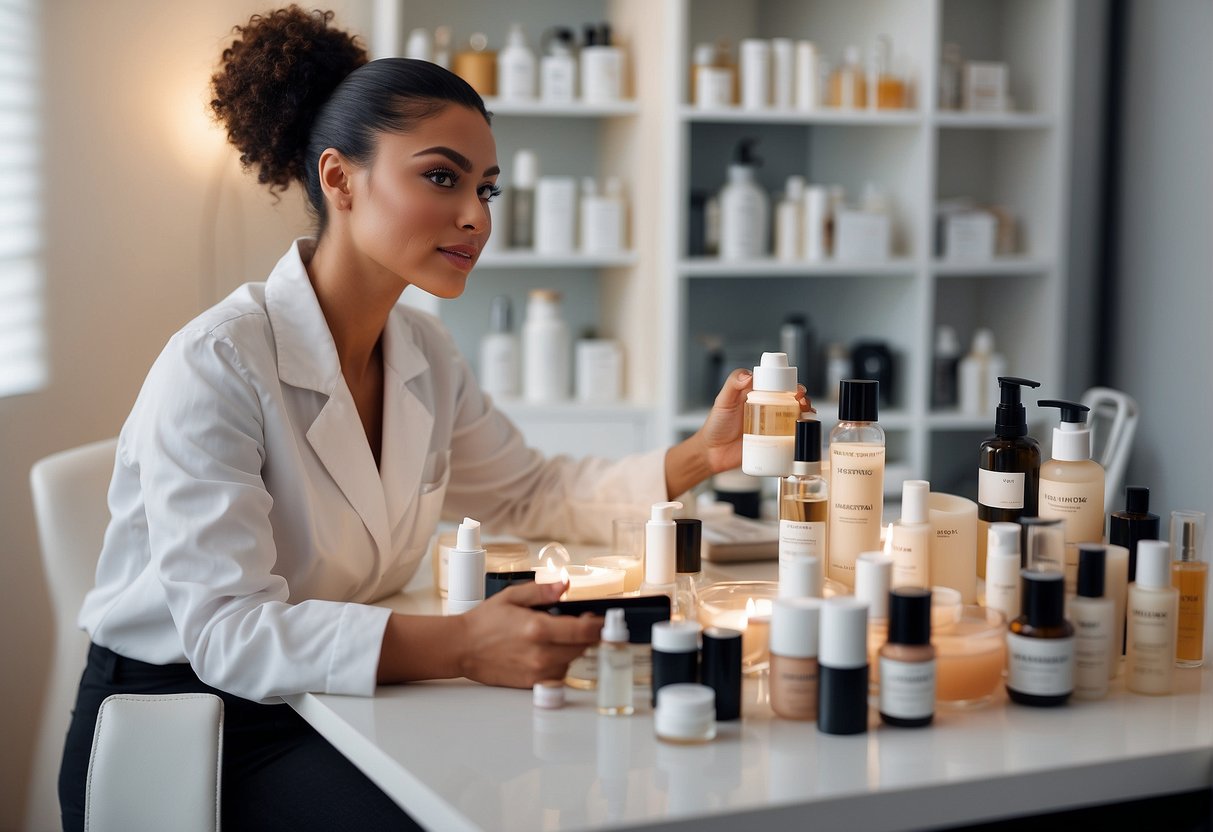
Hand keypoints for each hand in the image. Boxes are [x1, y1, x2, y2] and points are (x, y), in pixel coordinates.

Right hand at [457, 580, 601, 687]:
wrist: (462, 648)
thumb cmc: (484, 622)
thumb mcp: (513, 596)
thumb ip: (542, 591)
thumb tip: (565, 585)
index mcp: (538, 629)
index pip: (584, 631)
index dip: (598, 625)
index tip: (600, 620)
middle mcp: (541, 654)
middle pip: (582, 647)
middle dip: (585, 635)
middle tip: (576, 623)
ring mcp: (537, 671)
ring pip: (572, 661)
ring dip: (571, 649)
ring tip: (554, 637)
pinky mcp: (532, 684)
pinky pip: (558, 674)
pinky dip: (558, 662)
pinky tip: (545, 651)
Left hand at [698, 368, 813, 474]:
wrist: (712, 453)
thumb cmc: (716, 425)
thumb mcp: (723, 401)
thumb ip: (732, 384)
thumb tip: (750, 375)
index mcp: (756, 394)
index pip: (778, 383)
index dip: (790, 383)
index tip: (795, 388)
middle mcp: (766, 407)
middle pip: (791, 399)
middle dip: (803, 398)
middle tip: (802, 402)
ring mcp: (771, 424)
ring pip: (795, 415)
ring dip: (806, 413)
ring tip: (805, 415)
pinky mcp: (773, 441)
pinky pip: (791, 435)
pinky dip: (802, 432)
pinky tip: (804, 432)